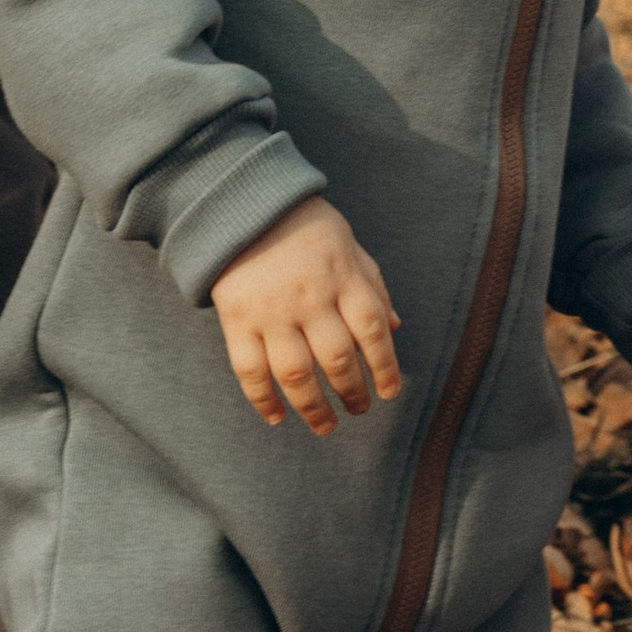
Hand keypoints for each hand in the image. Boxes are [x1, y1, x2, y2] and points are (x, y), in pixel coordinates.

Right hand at [211, 197, 401, 434]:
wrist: (245, 205)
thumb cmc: (307, 227)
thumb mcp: (349, 247)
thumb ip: (373, 286)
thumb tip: (395, 328)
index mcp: (343, 277)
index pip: (372, 330)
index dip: (385, 366)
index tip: (389, 391)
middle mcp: (310, 297)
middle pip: (336, 358)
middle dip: (352, 392)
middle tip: (359, 410)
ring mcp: (271, 311)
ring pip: (295, 373)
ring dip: (313, 407)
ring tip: (325, 426)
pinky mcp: (236, 319)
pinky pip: (249, 370)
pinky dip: (262, 400)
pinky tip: (277, 417)